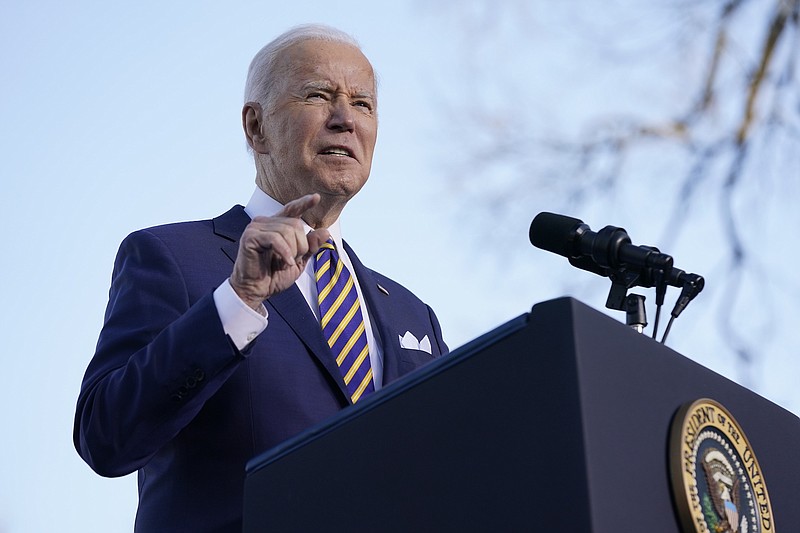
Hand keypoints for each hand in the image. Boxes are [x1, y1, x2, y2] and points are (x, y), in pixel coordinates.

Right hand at [229, 194, 329, 310]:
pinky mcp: (250, 237)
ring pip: (287, 231)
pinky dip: (285, 252)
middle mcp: (265, 222)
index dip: (304, 203)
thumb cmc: (273, 276)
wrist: (256, 291)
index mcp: (276, 226)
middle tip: (292, 260)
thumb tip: (325, 232)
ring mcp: (256, 228)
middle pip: (295, 224)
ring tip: (285, 263)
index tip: (316, 198)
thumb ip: (311, 246)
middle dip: (300, 245)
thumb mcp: (299, 261)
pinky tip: (286, 263)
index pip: (292, 209)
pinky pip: (275, 239)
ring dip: (292, 251)